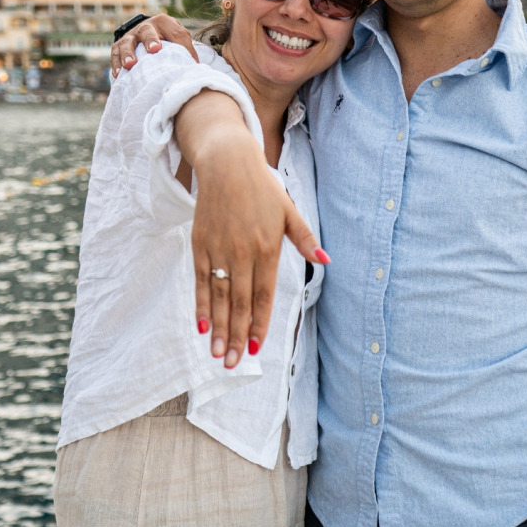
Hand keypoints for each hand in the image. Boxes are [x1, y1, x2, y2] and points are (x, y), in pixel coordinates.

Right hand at [111, 14, 197, 76]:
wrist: (146, 38)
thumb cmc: (167, 43)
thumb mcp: (178, 42)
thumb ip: (187, 52)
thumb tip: (197, 70)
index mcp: (164, 23)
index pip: (175, 32)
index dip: (180, 44)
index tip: (184, 58)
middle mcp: (146, 26)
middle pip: (147, 31)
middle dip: (150, 40)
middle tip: (154, 50)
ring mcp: (131, 36)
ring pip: (127, 42)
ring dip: (128, 53)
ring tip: (131, 64)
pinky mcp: (118, 46)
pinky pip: (115, 53)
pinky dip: (116, 63)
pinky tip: (119, 74)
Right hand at [189, 129, 321, 368]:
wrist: (227, 163)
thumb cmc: (262, 188)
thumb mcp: (289, 211)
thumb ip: (305, 240)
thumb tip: (327, 260)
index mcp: (267, 247)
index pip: (263, 295)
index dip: (258, 323)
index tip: (254, 349)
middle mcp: (242, 252)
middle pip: (238, 302)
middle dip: (235, 335)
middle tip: (231, 364)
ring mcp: (219, 249)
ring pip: (218, 296)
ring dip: (218, 327)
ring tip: (217, 354)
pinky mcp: (200, 243)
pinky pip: (199, 279)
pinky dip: (200, 303)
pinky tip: (201, 325)